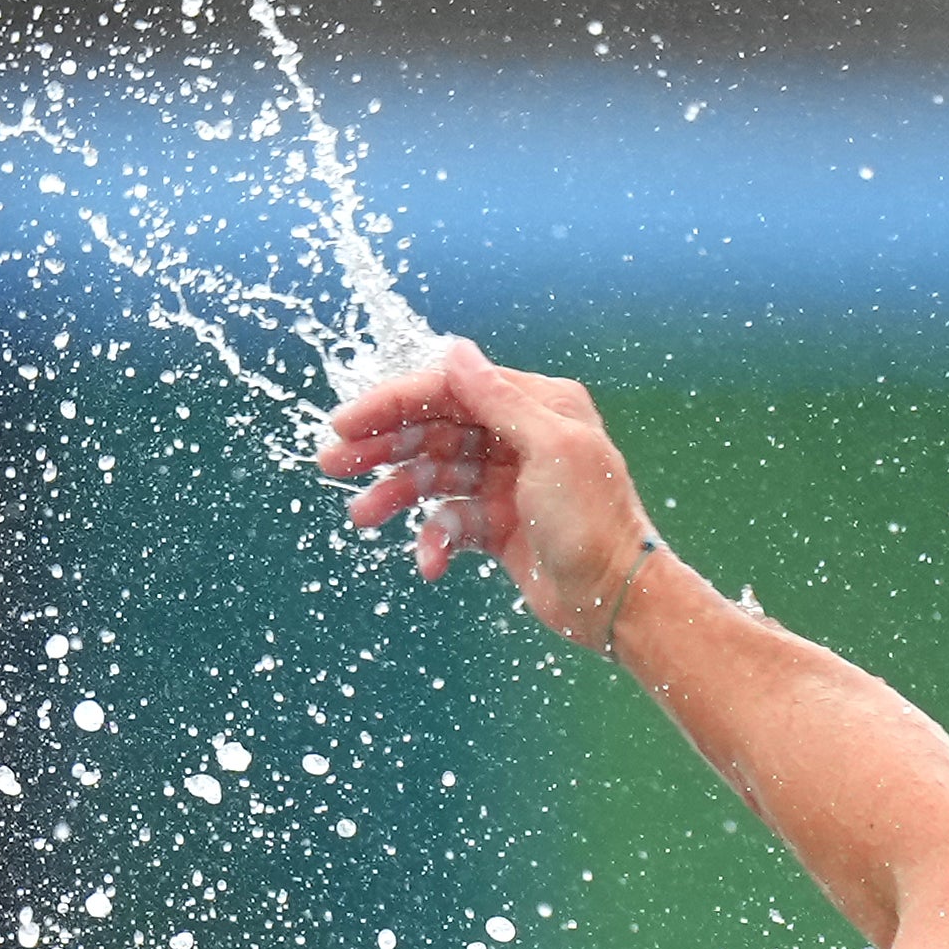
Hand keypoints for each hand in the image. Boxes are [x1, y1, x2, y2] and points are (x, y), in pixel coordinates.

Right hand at [317, 341, 662, 651]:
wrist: (615, 598)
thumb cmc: (594, 519)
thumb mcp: (548, 448)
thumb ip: (498, 399)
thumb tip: (455, 349)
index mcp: (536, 406)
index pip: (451, 389)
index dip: (396, 402)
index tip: (348, 422)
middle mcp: (518, 437)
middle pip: (434, 430)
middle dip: (383, 447)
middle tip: (332, 463)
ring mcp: (504, 482)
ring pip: (433, 477)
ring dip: (396, 496)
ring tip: (360, 517)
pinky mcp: (496, 525)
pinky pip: (449, 522)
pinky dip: (434, 541)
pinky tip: (430, 563)